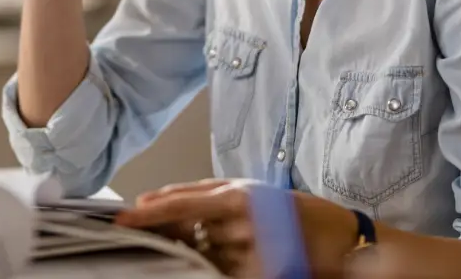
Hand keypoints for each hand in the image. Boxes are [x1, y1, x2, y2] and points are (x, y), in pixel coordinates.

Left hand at [115, 179, 359, 277]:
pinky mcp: (260, 277)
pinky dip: (214, 267)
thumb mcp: (247, 190)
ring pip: (202, 257)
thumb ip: (199, 193)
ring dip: (197, 252)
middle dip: (170, 235)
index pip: (180, 205)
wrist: (340, 239)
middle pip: (186, 235)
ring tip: (213, 245)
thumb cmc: (291, 210)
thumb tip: (151, 201)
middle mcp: (242, 226)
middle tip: (151, 233)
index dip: (147, 213)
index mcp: (238, 197)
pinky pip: (221, 274)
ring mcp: (251, 256)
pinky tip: (222, 259)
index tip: (120, 218)